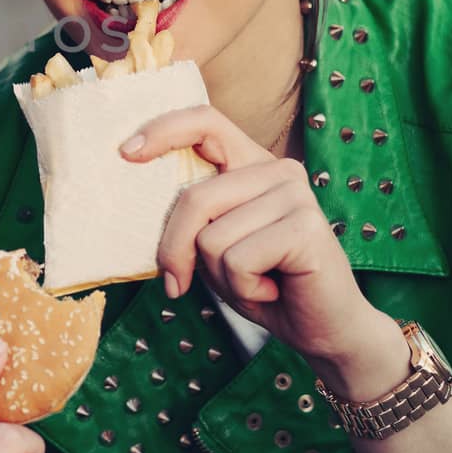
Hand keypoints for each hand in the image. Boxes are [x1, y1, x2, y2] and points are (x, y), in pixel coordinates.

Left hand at [124, 106, 405, 391]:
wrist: (324, 330)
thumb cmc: (264, 285)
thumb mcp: (215, 247)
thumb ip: (193, 218)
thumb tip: (140, 194)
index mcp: (253, 165)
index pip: (206, 122)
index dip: (164, 130)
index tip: (127, 151)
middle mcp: (278, 170)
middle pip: (194, 198)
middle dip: (176, 250)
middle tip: (180, 283)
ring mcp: (295, 194)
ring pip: (212, 236)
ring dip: (223, 277)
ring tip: (258, 282)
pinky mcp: (305, 226)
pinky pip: (238, 259)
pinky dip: (245, 289)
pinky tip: (274, 289)